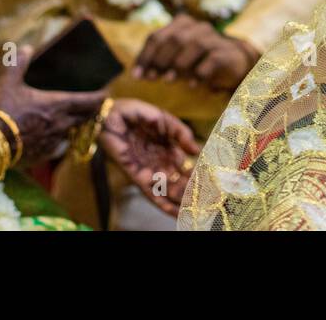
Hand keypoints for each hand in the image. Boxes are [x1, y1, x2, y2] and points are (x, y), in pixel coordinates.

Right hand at [0, 46, 104, 164]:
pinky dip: (58, 140)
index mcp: (58, 104)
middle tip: (92, 105)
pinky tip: (50, 136)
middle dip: (91, 111)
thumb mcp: (8, 82)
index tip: (106, 93)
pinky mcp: (43, 156)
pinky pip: (57, 146)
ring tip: (71, 119)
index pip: (90, 101)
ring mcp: (53, 142)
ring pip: (71, 132)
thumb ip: (19, 64)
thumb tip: (26, 48)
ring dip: (74, 125)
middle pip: (85, 117)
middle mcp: (61, 124)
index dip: (100, 97)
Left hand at [98, 98, 200, 217]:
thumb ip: (182, 133)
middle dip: (193, 192)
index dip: (199, 175)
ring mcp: (149, 170)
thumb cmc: (136, 112)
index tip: (214, 184)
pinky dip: (164, 204)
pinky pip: (152, 194)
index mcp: (168, 149)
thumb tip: (197, 149)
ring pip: (169, 191)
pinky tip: (176, 213)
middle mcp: (160, 162)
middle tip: (211, 203)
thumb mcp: (164, 119)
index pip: (187, 167)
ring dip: (182, 201)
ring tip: (198, 211)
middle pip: (180, 182)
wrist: (111, 114)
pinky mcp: (136, 176)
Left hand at [133, 12, 259, 90]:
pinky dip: (200, 72)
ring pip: (193, 45)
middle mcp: (197, 27)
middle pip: (174, 39)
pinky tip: (191, 85)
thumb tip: (137, 73)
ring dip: (178, 64)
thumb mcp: (177, 58)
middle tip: (152, 78)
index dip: (145, 56)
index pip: (157, 36)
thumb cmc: (200, 60)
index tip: (137, 75)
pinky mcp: (227, 52)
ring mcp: (214, 38)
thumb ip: (159, 60)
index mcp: (181, 24)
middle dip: (159, 60)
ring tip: (168, 81)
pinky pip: (212, 60)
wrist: (234, 62)